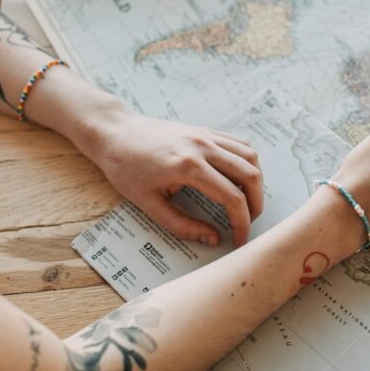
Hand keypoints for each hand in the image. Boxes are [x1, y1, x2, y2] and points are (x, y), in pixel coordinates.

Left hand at [86, 113, 263, 246]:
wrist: (114, 133)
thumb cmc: (125, 169)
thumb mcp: (148, 204)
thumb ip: (182, 225)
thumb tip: (213, 239)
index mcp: (188, 167)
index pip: (231, 198)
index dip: (242, 223)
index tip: (239, 240)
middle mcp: (203, 147)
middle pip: (249, 175)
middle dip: (256, 204)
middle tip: (247, 223)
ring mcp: (206, 135)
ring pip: (250, 156)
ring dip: (255, 182)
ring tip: (247, 202)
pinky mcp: (205, 130)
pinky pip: (239, 143)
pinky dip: (247, 161)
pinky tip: (239, 178)